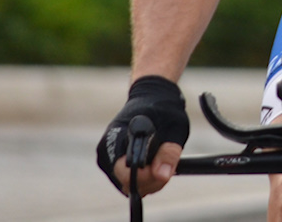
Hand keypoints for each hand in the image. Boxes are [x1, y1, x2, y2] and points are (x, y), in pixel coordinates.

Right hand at [98, 75, 190, 196]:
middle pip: (126, 183)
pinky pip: (127, 180)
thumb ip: (169, 152)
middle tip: (168, 166)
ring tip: (161, 162)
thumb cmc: (164, 109)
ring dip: (148, 180)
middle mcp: (106, 148)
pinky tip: (154, 164)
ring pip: (127, 185)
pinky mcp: (110, 163)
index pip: (126, 173)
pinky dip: (142, 178)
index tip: (165, 170)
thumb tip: (163, 175)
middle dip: (151, 180)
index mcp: (119, 136)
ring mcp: (106, 156)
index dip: (148, 177)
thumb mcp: (175, 127)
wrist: (151, 96)